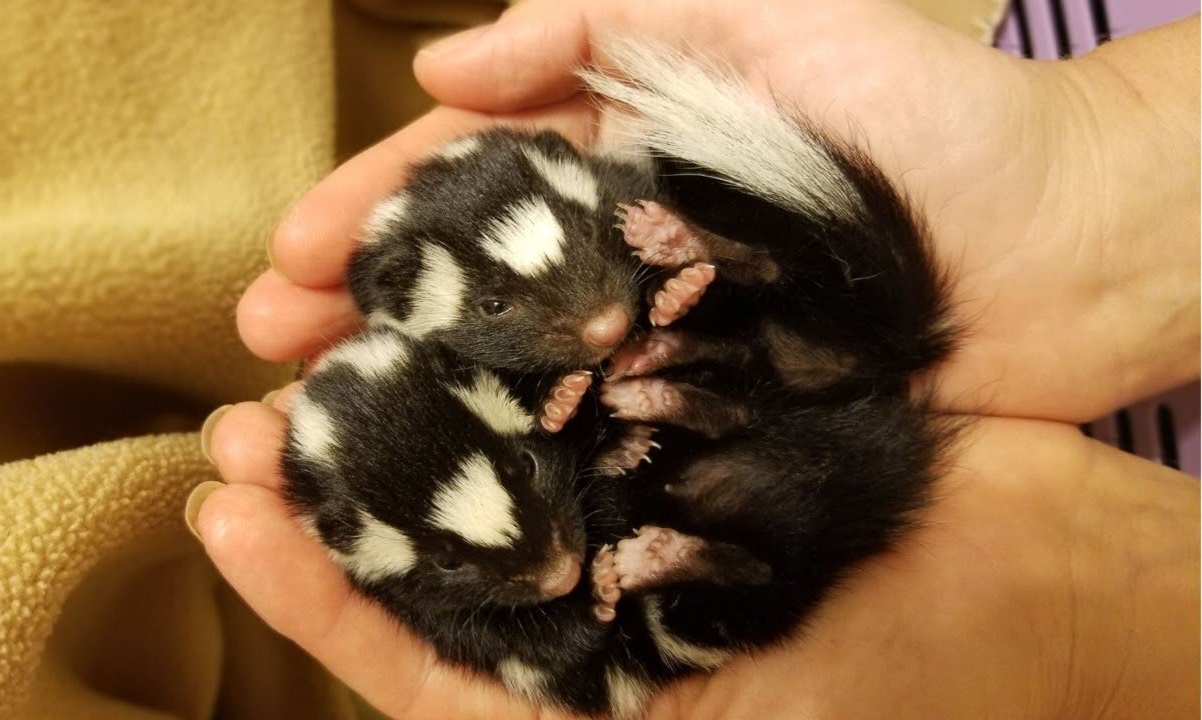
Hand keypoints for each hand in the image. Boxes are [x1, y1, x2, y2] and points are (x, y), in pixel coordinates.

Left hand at [197, 402, 1197, 718]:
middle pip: (430, 546)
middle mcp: (587, 593)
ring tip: (314, 346)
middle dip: (328, 488)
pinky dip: (508, 361)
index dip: (316, 593)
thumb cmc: (902, 685)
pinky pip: (570, 396)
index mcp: (582, 687)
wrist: (1036, 576)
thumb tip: (430, 718)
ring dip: (398, 405)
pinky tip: (451, 313)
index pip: (417, 656)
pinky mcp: (678, 429)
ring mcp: (630, 503)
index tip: (231, 516)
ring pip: (483, 459)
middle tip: (241, 426)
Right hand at [238, 0, 1197, 422]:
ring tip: (314, 421)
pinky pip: (591, 442)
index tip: (290, 251)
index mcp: (622, 162)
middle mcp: (624, 257)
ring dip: (409, 393)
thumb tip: (443, 65)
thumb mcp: (770, 17)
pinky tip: (446, 487)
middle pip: (465, 283)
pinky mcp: (706, 423)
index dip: (371, 210)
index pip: (466, 181)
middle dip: (357, 309)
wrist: (1066, 248)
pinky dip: (516, 463)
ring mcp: (660, 346)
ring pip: (509, 371)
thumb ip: (608, 16)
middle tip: (265, 348)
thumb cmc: (932, 120)